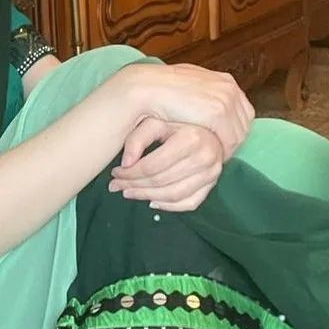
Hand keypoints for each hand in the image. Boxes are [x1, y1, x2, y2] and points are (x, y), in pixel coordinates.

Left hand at [109, 118, 223, 210]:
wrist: (209, 127)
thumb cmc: (177, 123)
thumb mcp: (156, 121)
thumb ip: (138, 138)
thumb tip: (125, 164)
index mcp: (190, 139)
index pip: (152, 165)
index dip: (129, 173)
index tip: (115, 173)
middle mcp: (204, 157)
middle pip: (161, 181)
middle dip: (134, 186)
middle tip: (116, 186)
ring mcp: (211, 173)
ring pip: (173, 195)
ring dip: (147, 197)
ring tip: (129, 193)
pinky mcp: (212, 184)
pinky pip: (189, 203)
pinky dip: (169, 206)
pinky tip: (152, 201)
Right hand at [122, 63, 253, 158]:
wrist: (146, 86)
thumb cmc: (160, 88)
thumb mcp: (187, 88)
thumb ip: (203, 96)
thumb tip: (207, 106)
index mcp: (224, 80)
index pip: (243, 111)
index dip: (234, 129)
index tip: (222, 142)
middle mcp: (229, 87)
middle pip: (244, 123)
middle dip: (233, 140)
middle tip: (219, 154)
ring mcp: (225, 99)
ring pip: (239, 134)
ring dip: (228, 148)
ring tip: (214, 158)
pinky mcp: (217, 112)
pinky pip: (229, 140)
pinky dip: (222, 151)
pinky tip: (210, 158)